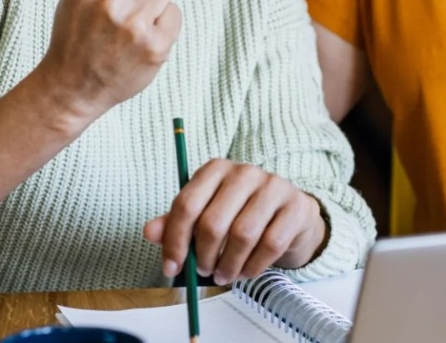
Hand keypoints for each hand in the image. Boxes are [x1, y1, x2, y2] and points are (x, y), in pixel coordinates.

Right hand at [33, 0, 181, 124]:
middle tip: (123, 6)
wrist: (73, 88)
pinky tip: (142, 38)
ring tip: (130, 25)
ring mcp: (134, 24)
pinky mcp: (155, 45)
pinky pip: (175, 13)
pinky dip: (163, 24)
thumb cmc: (76, 35)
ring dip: (152, 3)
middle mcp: (108, 0)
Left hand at [143, 160, 326, 284]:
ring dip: (228, 265)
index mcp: (215, 169)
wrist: (289, 214)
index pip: (187, 204)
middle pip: (213, 222)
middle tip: (203, 271)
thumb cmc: (241, 213)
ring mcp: (274, 187)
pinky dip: (253, 266)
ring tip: (224, 275)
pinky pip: (271, 245)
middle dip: (203, 256)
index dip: (174, 240)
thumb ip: (176, 222)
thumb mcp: (205, 214)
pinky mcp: (296, 207)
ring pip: (243, 235)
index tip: (171, 267)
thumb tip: (150, 232)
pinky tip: (245, 272)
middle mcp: (244, 172)